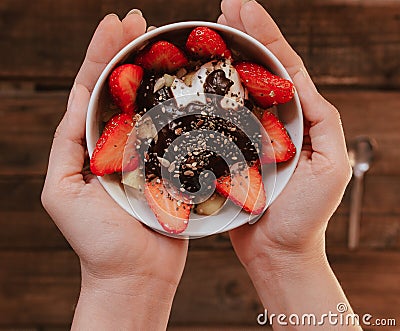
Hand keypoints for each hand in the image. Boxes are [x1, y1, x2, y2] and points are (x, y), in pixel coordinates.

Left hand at [41, 11, 186, 329]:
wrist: (135, 274)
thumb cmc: (98, 241)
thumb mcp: (63, 190)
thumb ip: (67, 145)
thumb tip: (76, 99)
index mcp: (90, 144)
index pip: (94, 89)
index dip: (104, 54)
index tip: (117, 22)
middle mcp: (119, 143)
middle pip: (124, 88)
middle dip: (130, 51)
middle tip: (141, 20)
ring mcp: (149, 152)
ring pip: (152, 105)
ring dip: (157, 71)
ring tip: (165, 41)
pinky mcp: (174, 166)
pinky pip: (177, 130)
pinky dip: (181, 105)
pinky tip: (190, 84)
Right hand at [219, 0, 350, 268]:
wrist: (278, 251)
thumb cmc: (306, 215)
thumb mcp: (331, 164)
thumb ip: (323, 120)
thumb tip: (299, 78)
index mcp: (300, 119)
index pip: (283, 67)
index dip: (265, 35)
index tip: (241, 7)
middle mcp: (274, 122)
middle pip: (259, 70)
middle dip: (244, 35)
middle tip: (223, 7)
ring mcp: (248, 136)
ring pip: (236, 89)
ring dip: (225, 57)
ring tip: (210, 31)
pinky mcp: (228, 152)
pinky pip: (218, 119)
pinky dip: (209, 95)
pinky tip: (196, 78)